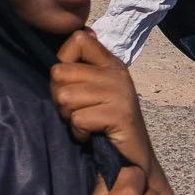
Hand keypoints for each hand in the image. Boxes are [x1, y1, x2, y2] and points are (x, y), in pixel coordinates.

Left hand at [52, 31, 173, 194]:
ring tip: (86, 124)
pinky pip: (78, 119)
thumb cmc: (107, 126)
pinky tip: (92, 135)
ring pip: (65, 97)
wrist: (134, 161)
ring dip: (69, 117)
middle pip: (60, 72)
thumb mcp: (97, 91)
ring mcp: (120, 92)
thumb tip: (79, 33)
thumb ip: (84, 67)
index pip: (78, 39)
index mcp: (110, 63)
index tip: (72, 84)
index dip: (63, 60)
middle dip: (60, 97)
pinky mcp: (120, 114)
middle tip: (77, 112)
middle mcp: (116, 73)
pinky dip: (79, 133)